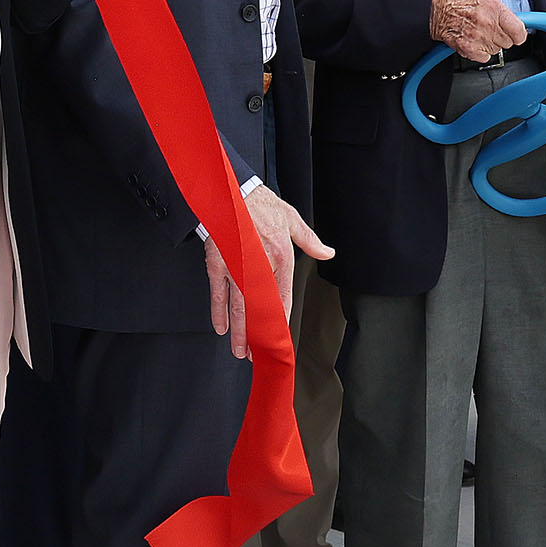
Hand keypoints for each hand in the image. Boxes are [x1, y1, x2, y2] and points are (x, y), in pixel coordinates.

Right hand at [203, 184, 331, 358]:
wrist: (233, 190)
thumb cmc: (263, 204)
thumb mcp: (292, 219)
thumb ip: (310, 241)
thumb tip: (328, 253)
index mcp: (281, 257)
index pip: (283, 297)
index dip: (280, 320)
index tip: (279, 337)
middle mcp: (259, 266)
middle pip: (259, 309)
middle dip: (258, 335)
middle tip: (257, 355)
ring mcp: (236, 267)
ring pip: (238, 306)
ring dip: (239, 331)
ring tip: (240, 351)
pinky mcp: (217, 263)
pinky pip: (218, 293)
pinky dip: (218, 312)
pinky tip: (221, 327)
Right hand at [430, 0, 527, 61]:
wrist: (437, 10)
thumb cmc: (458, 2)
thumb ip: (501, 12)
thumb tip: (514, 22)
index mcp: (494, 8)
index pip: (519, 31)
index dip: (518, 35)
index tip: (517, 35)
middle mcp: (488, 23)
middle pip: (508, 42)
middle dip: (501, 37)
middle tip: (491, 30)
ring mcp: (479, 38)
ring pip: (496, 50)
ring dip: (490, 44)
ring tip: (479, 33)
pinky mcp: (469, 49)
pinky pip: (485, 57)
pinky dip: (480, 52)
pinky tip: (474, 41)